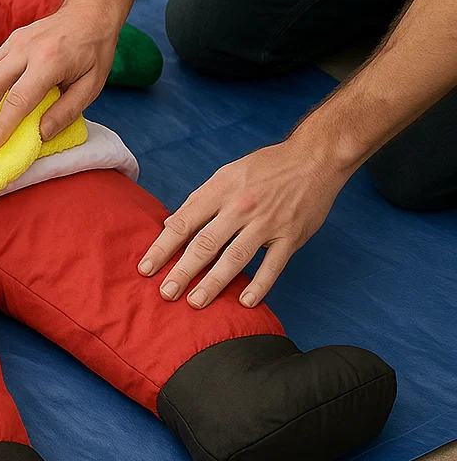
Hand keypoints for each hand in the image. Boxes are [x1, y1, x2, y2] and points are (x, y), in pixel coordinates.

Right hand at [0, 2, 119, 154]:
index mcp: (49, 61)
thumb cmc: (94, 51)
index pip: (17, 101)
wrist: (90, 13)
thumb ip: (66, 111)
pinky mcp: (11, 39)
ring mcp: (16, 41)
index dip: (0, 129)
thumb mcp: (91, 86)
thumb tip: (40, 134)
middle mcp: (27, 48)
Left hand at [137, 135, 349, 308]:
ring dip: (213, 283)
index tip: (146, 269)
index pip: (183, 223)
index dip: (162, 247)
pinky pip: (273, 266)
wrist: (314, 158)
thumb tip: (170, 223)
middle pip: (205, 244)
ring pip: (235, 258)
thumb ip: (198, 200)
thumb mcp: (226, 174)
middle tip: (165, 293)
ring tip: (195, 303)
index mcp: (220, 191)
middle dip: (182, 271)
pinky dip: (260, 285)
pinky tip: (245, 302)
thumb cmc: (266, 167)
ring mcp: (267, 223)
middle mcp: (240, 207)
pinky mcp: (291, 236)